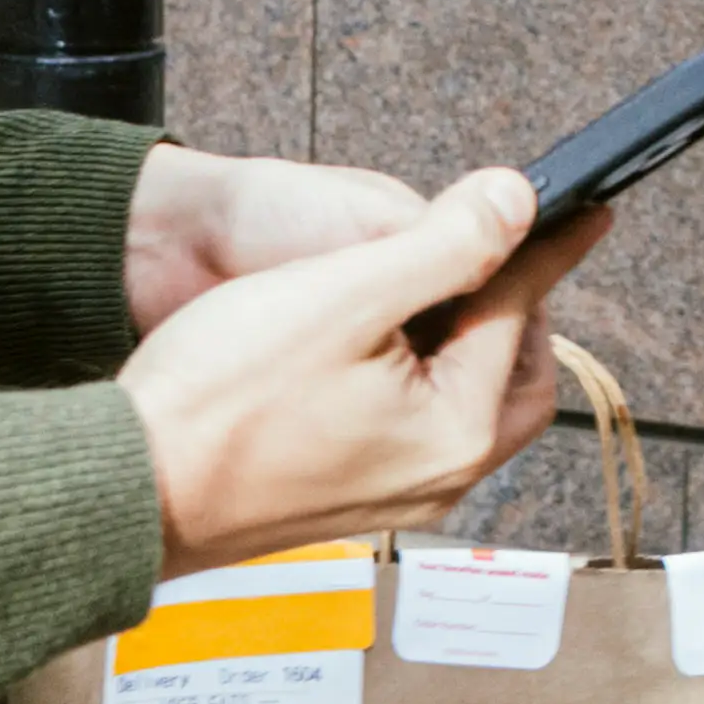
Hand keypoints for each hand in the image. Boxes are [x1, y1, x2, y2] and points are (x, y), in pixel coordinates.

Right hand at [119, 170, 611, 577]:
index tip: (579, 209)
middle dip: (513, 309)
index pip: (520, 314)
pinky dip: (420, 378)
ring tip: (431, 288)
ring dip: (463, 343)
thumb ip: (446, 247)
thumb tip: (518, 205)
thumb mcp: (345, 294)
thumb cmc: (218, 399)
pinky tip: (373, 345)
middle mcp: (439, 479)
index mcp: (455, 431)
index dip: (538, 246)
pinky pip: (416, 430)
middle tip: (493, 251)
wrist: (124, 486)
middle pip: (515, 377)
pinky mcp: (348, 498)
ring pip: (466, 405)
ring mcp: (394, 498)